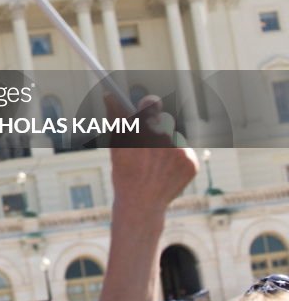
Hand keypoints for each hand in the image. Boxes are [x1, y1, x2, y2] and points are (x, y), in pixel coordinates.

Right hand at [106, 94, 198, 216]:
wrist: (141, 204)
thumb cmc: (125, 173)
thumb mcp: (116, 145)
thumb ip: (116, 119)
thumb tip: (109, 95)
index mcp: (143, 131)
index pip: (150, 104)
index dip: (148, 104)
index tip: (146, 106)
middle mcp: (164, 139)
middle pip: (164, 121)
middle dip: (156, 128)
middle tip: (148, 140)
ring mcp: (180, 152)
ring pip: (175, 137)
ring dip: (166, 145)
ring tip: (155, 163)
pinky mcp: (191, 163)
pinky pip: (184, 152)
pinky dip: (176, 159)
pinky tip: (165, 170)